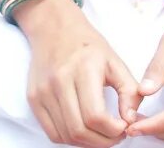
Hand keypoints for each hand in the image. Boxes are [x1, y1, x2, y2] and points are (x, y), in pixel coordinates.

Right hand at [17, 0, 139, 146]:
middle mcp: (58, 81)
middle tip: (116, 135)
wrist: (54, 28)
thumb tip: (130, 120)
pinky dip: (70, 139)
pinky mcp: (33, 98)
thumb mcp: (115, 62)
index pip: (96, 116)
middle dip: (104, 141)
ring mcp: (43, 91)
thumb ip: (129, 91)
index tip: (124, 127)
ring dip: (88, 143)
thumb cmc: (88, 45)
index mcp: (82, 69)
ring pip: (65, 135)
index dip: (114, 130)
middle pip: (80, 130)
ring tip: (101, 133)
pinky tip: (83, 130)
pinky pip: (52, 132)